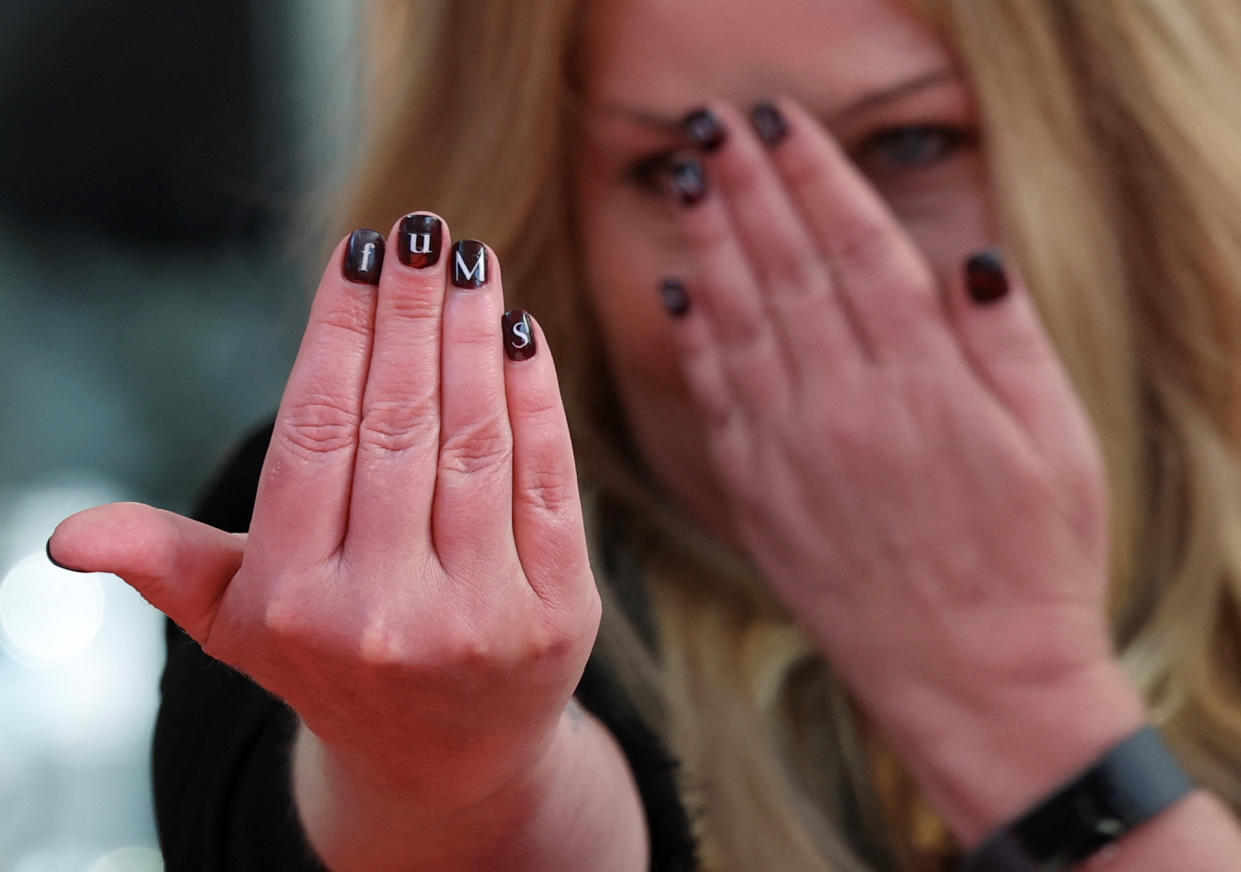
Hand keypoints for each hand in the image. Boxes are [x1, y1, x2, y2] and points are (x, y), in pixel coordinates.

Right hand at [48, 216, 600, 804]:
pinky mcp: (556, 617)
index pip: (317, 434)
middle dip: (412, 314)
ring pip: (473, 444)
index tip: (359, 253)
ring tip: (473, 264)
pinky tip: (523, 336)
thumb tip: (63, 540)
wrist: (446, 761)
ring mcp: (478, 618)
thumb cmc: (335, 663)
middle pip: (397, 426)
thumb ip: (168, 566)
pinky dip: (538, 403)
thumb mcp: (241, 624)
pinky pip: (547, 485)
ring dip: (475, 340)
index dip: (340, 333)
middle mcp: (384, 614)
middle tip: (423, 230)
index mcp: (294, 602)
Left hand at [663, 100, 1144, 838]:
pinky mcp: (759, 498)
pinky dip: (695, 342)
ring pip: (738, 324)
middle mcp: (846, 405)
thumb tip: (968, 256)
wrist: (974, 681)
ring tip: (682, 182)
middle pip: (784, 271)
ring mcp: (792, 452)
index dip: (814, 177)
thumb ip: (1008, 343)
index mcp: (924, 382)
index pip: (856, 250)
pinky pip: (717, 401)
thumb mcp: (1056, 444)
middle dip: (745, 187)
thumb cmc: (1033, 563)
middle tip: (708, 125)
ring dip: (708, 245)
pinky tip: (679, 294)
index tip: (780, 122)